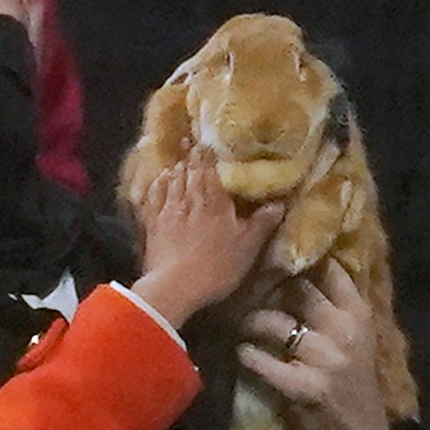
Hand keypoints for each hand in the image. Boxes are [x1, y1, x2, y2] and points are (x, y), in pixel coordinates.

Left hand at [131, 153, 286, 327]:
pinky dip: (157, 186)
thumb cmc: (216, 267)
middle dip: (192, 157)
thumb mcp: (247, 247)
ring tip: (179, 161)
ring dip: (176, 169)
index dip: (209, 155)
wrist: (174, 286)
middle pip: (189, 171)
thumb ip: (262, 223)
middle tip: (192, 143)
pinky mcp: (151, 225)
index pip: (210, 169)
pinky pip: (152, 197)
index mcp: (214, 201)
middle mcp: (189, 199)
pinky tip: (159, 182)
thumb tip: (279, 204)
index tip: (209, 142)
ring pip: (171, 181)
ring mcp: (167, 211)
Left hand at [238, 260, 394, 429]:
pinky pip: (266, 363)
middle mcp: (344, 329)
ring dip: (252, 320)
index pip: (330, 270)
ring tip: (239, 321)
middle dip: (268, 286)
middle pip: (298, 290)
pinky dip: (249, 356)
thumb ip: (330, 308)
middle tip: (245, 285)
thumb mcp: (352, 339)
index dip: (299, 258)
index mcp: (358, 313)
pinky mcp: (307, 386)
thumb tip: (292, 273)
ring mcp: (326, 358)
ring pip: (276, 323)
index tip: (276, 253)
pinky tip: (242, 353)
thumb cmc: (352, 385)